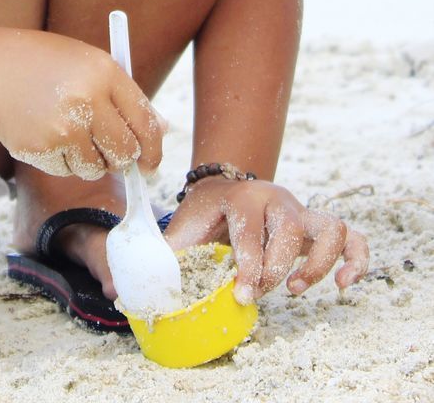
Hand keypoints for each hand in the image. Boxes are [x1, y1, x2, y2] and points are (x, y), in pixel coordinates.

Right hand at [0, 25, 164, 179]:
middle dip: (122, 160)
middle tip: (111, 153)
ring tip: (69, 132)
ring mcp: (62, 127)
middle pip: (125, 153)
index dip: (153, 149)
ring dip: (90, 160)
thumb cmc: (44, 63)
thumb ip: (125, 97)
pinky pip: (68, 171)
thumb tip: (162, 131)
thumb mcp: (89, 64)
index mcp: (105, 72)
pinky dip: (63, 160)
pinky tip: (47, 133)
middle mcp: (87, 100)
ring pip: (96, 168)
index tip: (150, 163)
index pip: (145, 123)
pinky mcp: (40, 148)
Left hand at [164, 177, 368, 302]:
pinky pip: (352, 236)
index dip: (249, 268)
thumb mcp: (182, 228)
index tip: (243, 296)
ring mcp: (300, 210)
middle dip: (276, 269)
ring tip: (296, 289)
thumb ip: (162, 256)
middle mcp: (275, 199)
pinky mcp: (316, 225)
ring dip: (319, 263)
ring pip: (329, 228)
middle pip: (288, 230)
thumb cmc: (202, 215)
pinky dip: (356, 259)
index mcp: (239, 198)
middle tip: (261, 294)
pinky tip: (344, 285)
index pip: (250, 232)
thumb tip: (126, 292)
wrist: (223, 187)